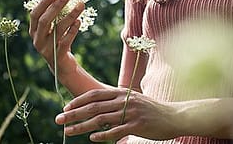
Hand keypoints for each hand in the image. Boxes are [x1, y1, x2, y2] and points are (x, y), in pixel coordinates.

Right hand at [28, 0, 83, 74]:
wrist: (62, 66)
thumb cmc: (58, 41)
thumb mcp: (53, 29)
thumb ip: (55, 16)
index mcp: (34, 31)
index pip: (35, 15)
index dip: (44, 3)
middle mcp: (38, 40)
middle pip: (45, 21)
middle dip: (56, 6)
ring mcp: (47, 49)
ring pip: (58, 29)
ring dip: (70, 15)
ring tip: (80, 5)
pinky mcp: (57, 56)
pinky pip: (65, 41)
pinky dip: (72, 30)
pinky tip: (79, 21)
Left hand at [56, 88, 181, 141]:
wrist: (174, 116)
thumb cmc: (151, 111)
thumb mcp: (132, 101)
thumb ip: (115, 103)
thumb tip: (96, 110)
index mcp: (121, 93)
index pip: (95, 95)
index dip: (78, 101)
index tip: (65, 109)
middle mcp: (124, 100)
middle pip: (93, 107)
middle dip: (74, 114)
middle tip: (58, 120)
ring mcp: (131, 113)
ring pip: (101, 119)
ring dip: (82, 126)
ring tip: (69, 132)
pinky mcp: (138, 125)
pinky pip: (117, 131)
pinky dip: (103, 135)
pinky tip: (92, 138)